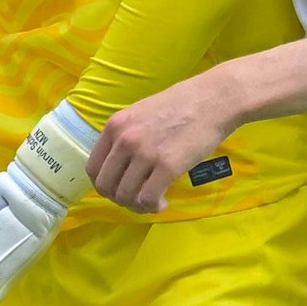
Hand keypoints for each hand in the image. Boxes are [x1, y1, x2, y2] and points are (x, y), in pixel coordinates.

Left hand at [87, 73, 238, 213]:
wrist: (213, 98)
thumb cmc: (182, 104)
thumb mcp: (141, 113)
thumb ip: (126, 135)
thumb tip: (120, 165)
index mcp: (115, 125)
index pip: (93, 168)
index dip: (105, 185)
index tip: (120, 188)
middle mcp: (124, 139)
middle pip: (105, 186)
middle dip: (119, 199)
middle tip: (137, 198)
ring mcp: (145, 153)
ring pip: (125, 196)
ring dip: (137, 206)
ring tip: (153, 201)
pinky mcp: (167, 166)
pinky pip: (148, 199)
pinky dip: (153, 206)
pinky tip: (163, 202)